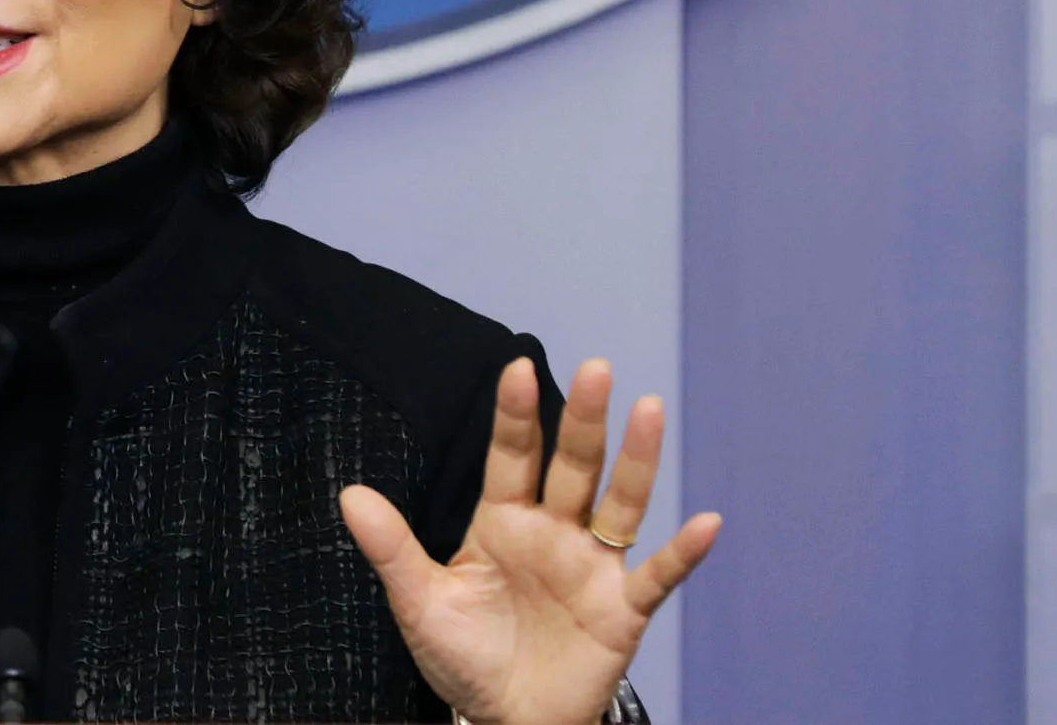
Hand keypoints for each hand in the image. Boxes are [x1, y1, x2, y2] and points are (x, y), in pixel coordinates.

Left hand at [340, 358, 719, 724]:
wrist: (503, 719)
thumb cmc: (462, 657)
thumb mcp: (419, 602)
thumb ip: (391, 548)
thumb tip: (349, 493)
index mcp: (503, 523)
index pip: (512, 458)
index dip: (515, 415)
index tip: (517, 366)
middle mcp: (554, 533)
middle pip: (573, 467)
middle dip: (583, 420)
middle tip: (596, 368)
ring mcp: (591, 568)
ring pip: (619, 504)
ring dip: (636, 461)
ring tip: (648, 408)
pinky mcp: (621, 611)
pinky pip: (656, 577)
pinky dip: (683, 552)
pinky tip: (707, 522)